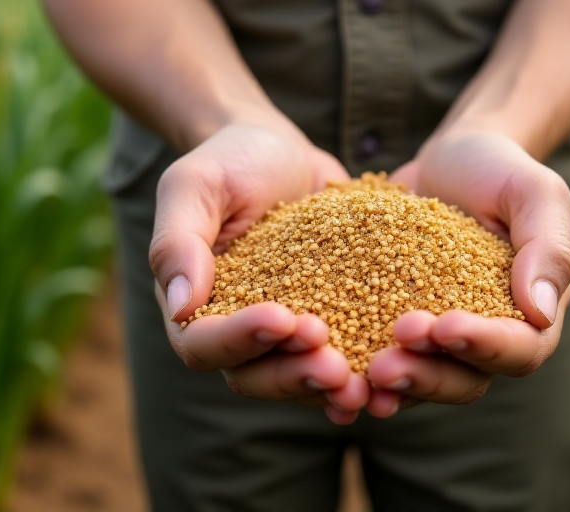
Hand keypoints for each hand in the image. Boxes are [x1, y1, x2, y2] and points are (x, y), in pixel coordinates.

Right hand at [149, 122, 368, 424]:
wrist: (282, 152)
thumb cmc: (230, 162)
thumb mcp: (196, 185)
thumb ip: (177, 242)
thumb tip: (180, 306)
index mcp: (193, 308)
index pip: (204, 344)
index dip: (241, 339)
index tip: (282, 318)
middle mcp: (235, 333)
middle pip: (253, 377)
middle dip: (293, 374)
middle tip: (334, 365)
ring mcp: (282, 337)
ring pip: (298, 379)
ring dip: (328, 384)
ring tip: (365, 381)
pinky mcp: (328, 325)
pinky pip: (342, 359)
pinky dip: (363, 373)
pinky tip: (392, 378)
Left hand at [365, 131, 569, 416]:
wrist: (447, 161)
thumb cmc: (499, 171)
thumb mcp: (534, 192)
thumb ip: (548, 248)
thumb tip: (540, 312)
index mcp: (531, 317)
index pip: (518, 349)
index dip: (483, 345)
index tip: (445, 326)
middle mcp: (487, 340)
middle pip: (465, 380)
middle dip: (427, 374)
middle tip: (386, 363)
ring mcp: (440, 342)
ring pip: (422, 380)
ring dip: (393, 382)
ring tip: (360, 374)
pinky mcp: (395, 330)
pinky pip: (381, 358)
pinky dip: (358, 371)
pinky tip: (329, 367)